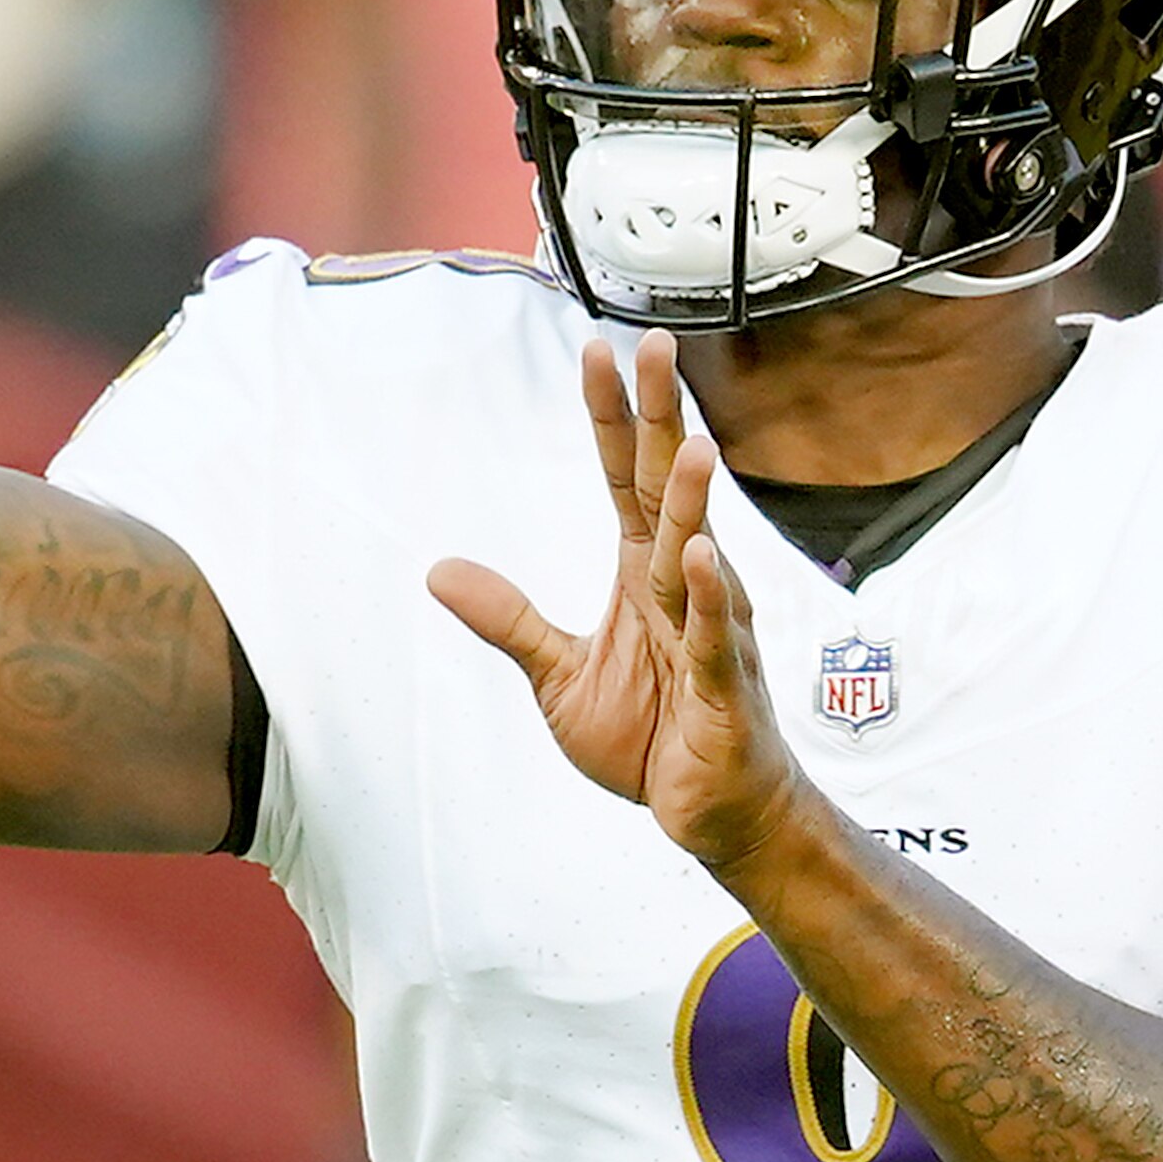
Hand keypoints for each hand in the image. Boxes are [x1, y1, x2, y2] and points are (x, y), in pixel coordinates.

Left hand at [429, 332, 814, 874]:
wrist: (713, 814)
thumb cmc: (652, 738)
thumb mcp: (559, 675)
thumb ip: (510, 619)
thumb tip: (438, 571)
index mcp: (643, 574)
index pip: (627, 478)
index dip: (612, 418)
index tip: (597, 353)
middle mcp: (682, 587)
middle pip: (668, 489)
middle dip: (660, 419)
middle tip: (654, 347)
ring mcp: (710, 632)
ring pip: (696, 554)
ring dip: (693, 500)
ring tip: (690, 444)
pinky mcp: (723, 688)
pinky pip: (712, 637)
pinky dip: (706, 598)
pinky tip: (700, 556)